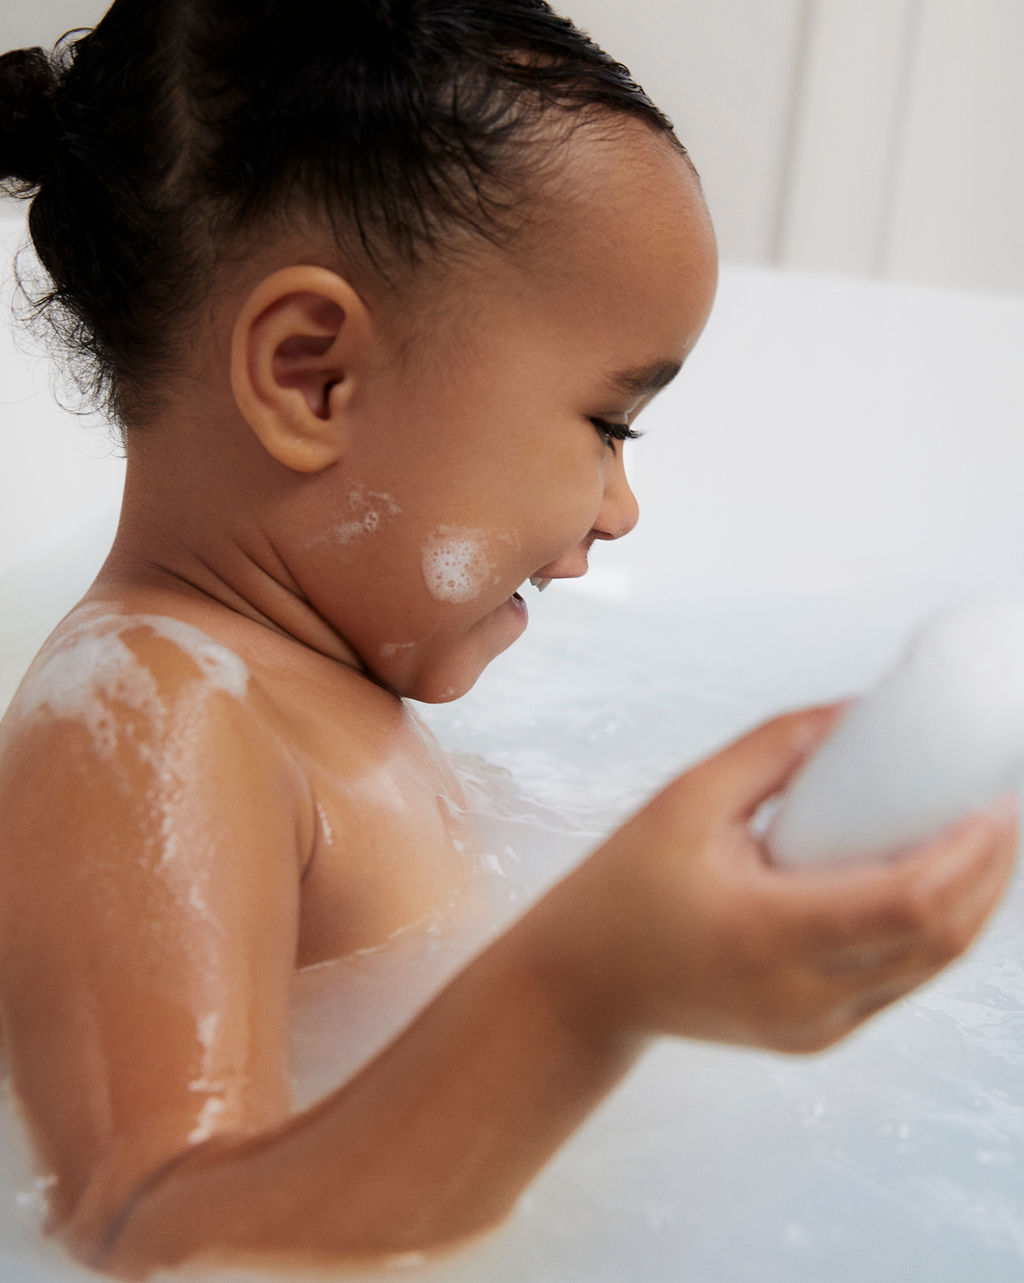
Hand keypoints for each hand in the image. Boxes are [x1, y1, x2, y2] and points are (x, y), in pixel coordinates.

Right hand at [532, 706, 1018, 1053]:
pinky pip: (901, 981)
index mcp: (765, 935)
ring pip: (932, 967)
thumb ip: (775, 749)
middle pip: (941, 940)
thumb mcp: (687, 800)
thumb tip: (857, 711)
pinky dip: (935, 931)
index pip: (910, 904)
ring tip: (984, 836)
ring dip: (974, 902)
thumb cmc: (624, 889)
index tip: (997, 797)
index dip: (972, 853)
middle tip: (1004, 805)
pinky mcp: (817, 1035)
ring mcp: (815, 1026)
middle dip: (992, 872)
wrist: (586, 984)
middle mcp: (802, 996)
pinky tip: (939, 880)